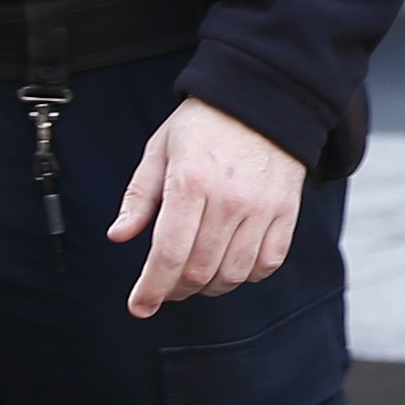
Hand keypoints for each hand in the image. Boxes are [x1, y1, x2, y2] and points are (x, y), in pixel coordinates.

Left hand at [109, 98, 304, 315]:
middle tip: (165, 288)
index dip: (152, 288)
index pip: (168, 253)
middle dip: (175, 290)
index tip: (140, 306)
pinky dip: (246, 275)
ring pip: (232, 274)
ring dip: (209, 287)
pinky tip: (229, 265)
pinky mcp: (285, 211)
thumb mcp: (160, 149)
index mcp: (190, 182)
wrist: (264, 97)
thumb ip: (139, 195)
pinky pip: (267, 263)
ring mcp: (261, 208)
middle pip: (198, 270)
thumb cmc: (205, 124)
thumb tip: (119, 236)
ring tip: (195, 278)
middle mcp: (227, 199)